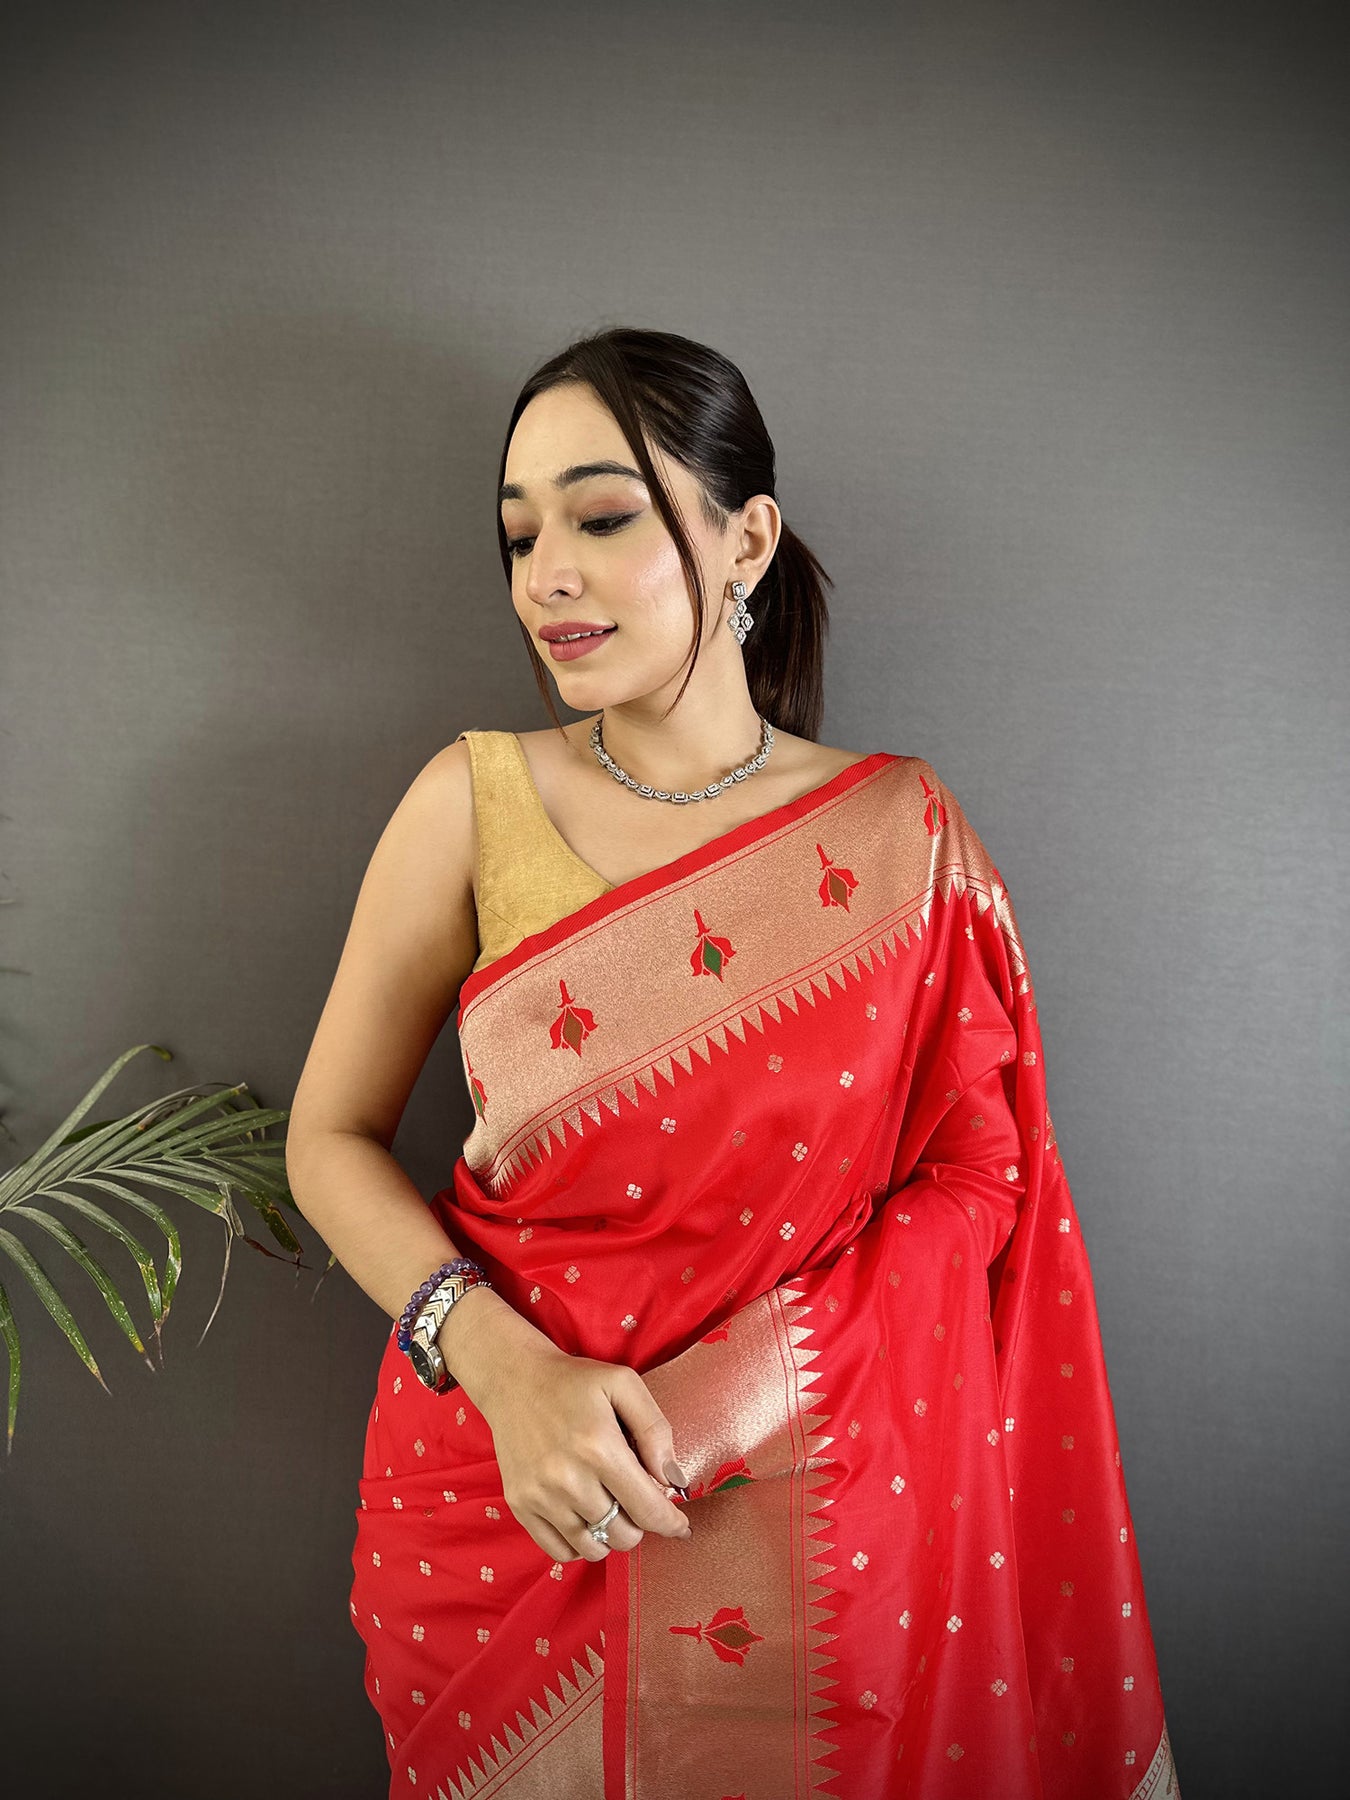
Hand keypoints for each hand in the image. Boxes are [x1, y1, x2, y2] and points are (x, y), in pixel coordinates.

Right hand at [464, 1314, 692, 1563]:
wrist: (513, 1379)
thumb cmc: (573, 1381)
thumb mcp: (623, 1384)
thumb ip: (655, 1430)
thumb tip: (673, 1481)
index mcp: (599, 1447)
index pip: (647, 1508)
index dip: (671, 1523)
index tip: (681, 1527)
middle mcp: (568, 1478)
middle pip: (623, 1534)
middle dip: (639, 1523)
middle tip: (635, 1499)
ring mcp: (540, 1496)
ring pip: (593, 1548)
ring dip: (611, 1535)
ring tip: (610, 1507)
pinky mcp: (520, 1505)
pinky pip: (560, 1550)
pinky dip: (581, 1544)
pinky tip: (585, 1518)